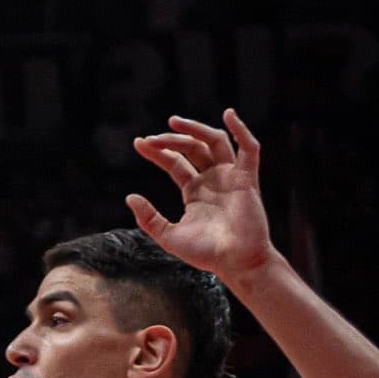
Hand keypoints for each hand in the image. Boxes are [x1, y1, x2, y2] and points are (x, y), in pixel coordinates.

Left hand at [127, 111, 276, 281]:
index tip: (138, 143)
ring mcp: (231, 177)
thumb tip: (130, 196)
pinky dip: (241, 130)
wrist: (234, 262)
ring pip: (215, 142)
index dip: (158, 152)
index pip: (175, 163)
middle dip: (171, 141)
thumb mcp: (167, 236)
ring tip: (174, 122)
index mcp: (195, 191)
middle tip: (150, 138)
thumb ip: (148, 217)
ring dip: (196, 129)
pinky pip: (249, 149)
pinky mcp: (247, 179)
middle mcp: (213, 180)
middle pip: (192, 149)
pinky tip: (228, 115)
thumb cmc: (205, 253)